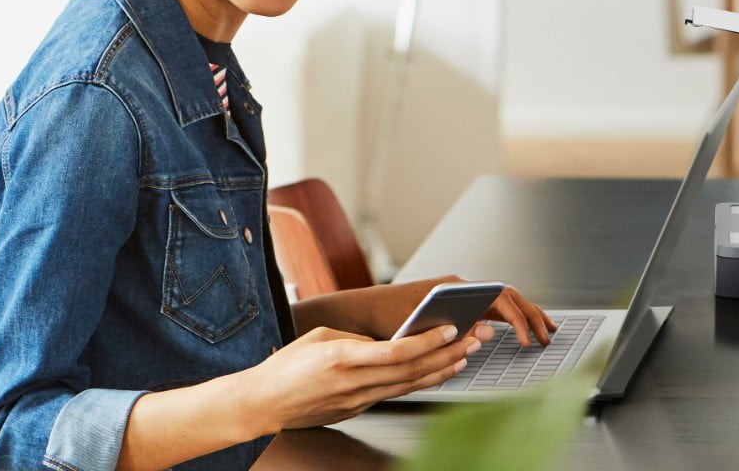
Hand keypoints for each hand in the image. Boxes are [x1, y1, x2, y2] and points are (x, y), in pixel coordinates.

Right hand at [225, 324, 480, 433]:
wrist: (266, 403)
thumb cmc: (287, 367)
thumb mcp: (320, 338)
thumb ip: (356, 340)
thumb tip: (386, 342)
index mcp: (343, 358)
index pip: (397, 351)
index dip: (428, 341)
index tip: (450, 329)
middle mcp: (354, 382)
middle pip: (413, 370)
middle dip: (448, 354)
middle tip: (473, 340)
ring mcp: (358, 400)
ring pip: (410, 385)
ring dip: (442, 370)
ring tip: (466, 356)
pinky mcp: (358, 409)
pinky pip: (396, 393)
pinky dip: (421, 382)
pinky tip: (436, 373)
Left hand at [378, 276, 559, 347]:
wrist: (365, 310)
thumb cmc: (387, 319)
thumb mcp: (420, 331)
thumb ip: (453, 333)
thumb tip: (488, 333)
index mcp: (454, 288)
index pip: (499, 297)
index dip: (518, 319)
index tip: (526, 339)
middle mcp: (460, 286)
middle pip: (507, 296)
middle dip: (531, 315)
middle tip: (548, 336)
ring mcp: (459, 293)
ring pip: (501, 300)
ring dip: (525, 314)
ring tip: (545, 330)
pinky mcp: (456, 303)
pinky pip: (489, 307)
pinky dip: (509, 317)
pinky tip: (520, 328)